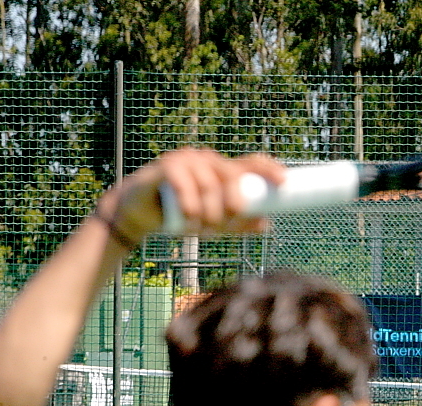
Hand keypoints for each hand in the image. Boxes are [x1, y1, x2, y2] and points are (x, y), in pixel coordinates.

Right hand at [99, 149, 285, 241]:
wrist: (138, 214)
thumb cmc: (178, 215)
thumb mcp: (212, 223)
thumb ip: (237, 223)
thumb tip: (266, 224)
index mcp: (221, 171)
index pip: (250, 163)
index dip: (268, 169)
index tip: (283, 181)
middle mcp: (207, 161)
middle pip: (232, 176)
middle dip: (233, 204)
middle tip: (224, 225)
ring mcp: (187, 161)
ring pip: (209, 184)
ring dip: (208, 211)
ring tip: (199, 229)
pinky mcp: (166, 165)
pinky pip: (184, 182)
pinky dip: (190, 203)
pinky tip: (189, 217)